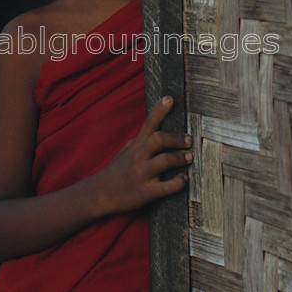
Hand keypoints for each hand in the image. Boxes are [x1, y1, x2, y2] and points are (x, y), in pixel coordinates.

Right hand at [93, 96, 192, 215]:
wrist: (101, 193)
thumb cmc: (118, 170)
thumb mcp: (128, 149)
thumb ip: (143, 139)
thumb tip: (159, 126)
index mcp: (136, 145)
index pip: (148, 123)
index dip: (159, 110)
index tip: (169, 99)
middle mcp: (138, 156)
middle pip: (158, 139)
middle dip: (176, 138)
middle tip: (189, 139)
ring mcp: (142, 174)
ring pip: (164, 161)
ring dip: (180, 158)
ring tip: (189, 157)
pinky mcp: (146, 192)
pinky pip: (166, 187)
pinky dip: (178, 182)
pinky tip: (183, 178)